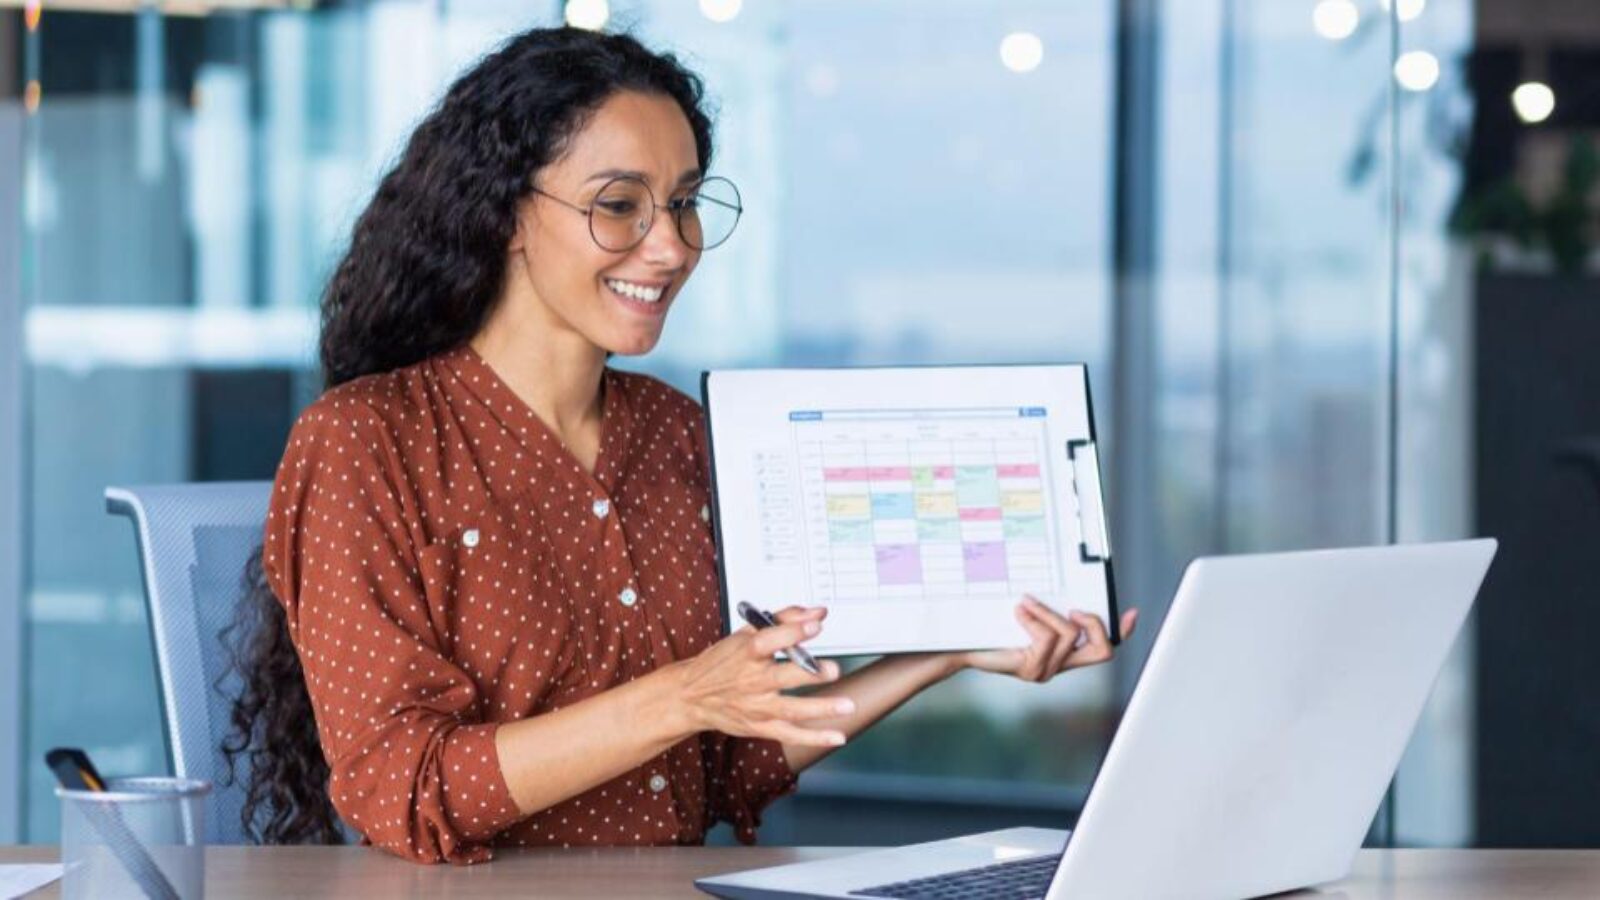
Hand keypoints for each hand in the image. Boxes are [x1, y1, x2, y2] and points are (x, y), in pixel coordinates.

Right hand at [669, 605, 852, 746]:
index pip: (769, 640)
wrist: (691, 697)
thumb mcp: (745, 634)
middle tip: (833, 669)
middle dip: (809, 674)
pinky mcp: (760, 727)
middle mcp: (751, 681)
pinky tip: (837, 736)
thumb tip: (816, 612)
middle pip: (782, 677)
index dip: (792, 632)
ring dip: (821, 709)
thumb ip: (783, 619)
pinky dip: (814, 737)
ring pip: (791, 709)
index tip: (815, 624)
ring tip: (846, 705)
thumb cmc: (721, 663)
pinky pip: (790, 734)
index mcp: (747, 653)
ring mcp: (757, 706)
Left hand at [957, 596, 1138, 683]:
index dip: (1121, 632)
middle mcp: (1060, 665)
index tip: (1130, 612)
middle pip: (1103, 652)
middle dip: (1094, 623)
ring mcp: (1046, 671)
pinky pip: (1046, 639)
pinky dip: (1034, 619)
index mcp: (1064, 653)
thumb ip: (1047, 607)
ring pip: (1069, 636)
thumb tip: (1064, 586)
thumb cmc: (991, 629)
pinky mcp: (1030, 669)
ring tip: (1026, 603)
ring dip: (1048, 613)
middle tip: (1073, 609)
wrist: (961, 647)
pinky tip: (1018, 612)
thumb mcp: (1026, 614)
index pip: (1102, 647)